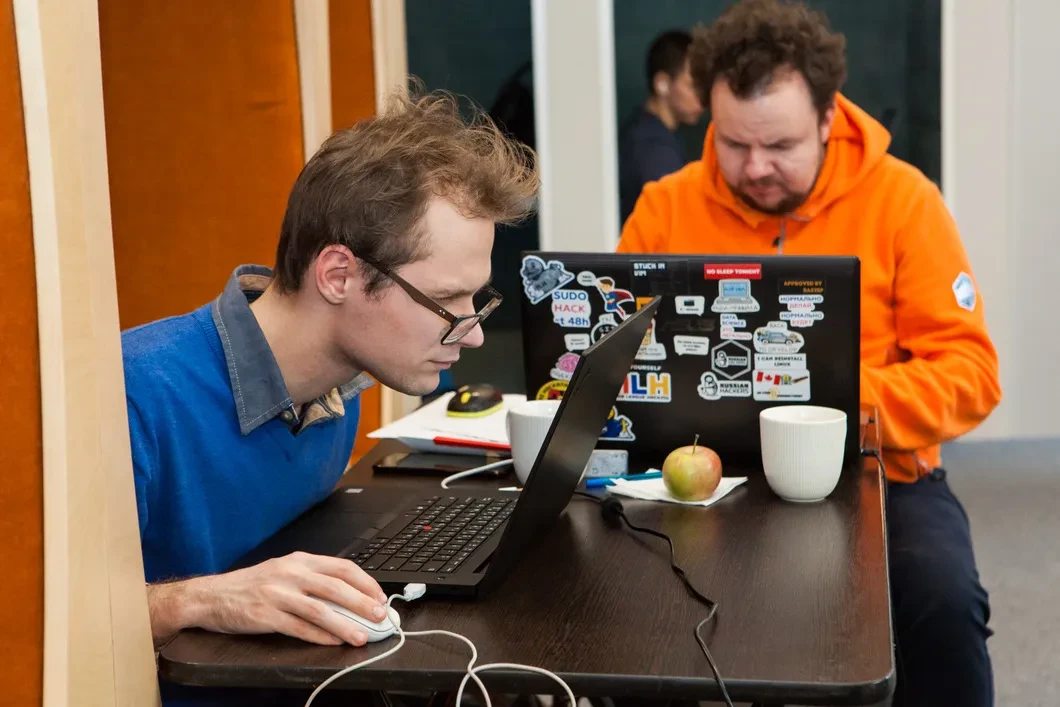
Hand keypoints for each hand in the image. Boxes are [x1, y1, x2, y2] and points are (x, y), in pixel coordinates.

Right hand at [152, 552, 388, 645]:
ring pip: (320, 610)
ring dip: (345, 625)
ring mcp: (277, 594)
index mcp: (299, 560)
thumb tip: (350, 596)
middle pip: (335, 588)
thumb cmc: (251, 585)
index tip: (380, 596)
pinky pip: (298, 627)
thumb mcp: (284, 571)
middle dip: (362, 603)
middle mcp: (290, 573)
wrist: (210, 596)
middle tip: (379, 616)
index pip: (342, 567)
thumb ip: (313, 579)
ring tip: (361, 636)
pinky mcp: (265, 616)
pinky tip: (333, 642)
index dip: (365, 582)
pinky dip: (319, 637)